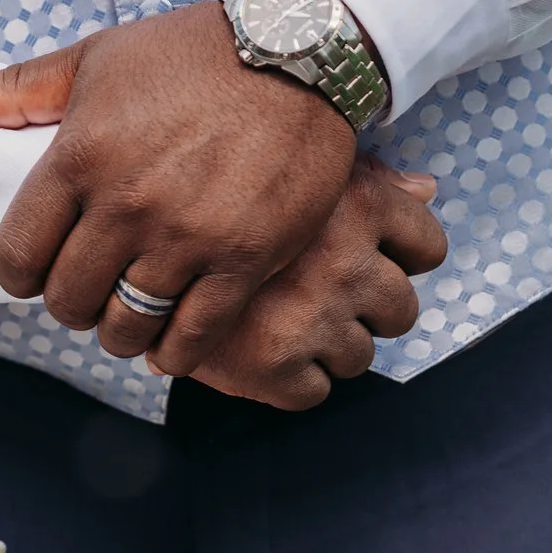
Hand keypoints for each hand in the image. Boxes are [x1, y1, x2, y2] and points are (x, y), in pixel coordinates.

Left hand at [0, 0, 358, 374]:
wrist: (300, 49)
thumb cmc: (191, 52)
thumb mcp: (96, 57)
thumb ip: (19, 89)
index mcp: (79, 158)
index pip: (18, 257)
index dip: (21, 276)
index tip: (38, 272)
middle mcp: (127, 205)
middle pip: (68, 300)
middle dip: (71, 305)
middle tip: (89, 292)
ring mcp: (187, 236)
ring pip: (125, 328)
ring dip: (119, 333)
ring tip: (127, 318)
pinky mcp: (244, 259)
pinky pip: (192, 336)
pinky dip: (173, 353)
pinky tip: (168, 344)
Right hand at [185, 153, 445, 409]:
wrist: (124, 225)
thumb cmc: (213, 184)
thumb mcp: (294, 160)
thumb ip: (365, 176)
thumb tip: (426, 187)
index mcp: (356, 204)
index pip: (428, 248)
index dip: (403, 260)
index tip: (371, 264)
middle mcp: (343, 259)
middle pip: (400, 310)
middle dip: (366, 312)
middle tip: (316, 302)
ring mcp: (313, 313)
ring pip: (360, 355)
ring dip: (326, 349)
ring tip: (280, 327)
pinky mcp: (275, 363)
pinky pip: (314, 392)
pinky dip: (290, 383)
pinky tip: (260, 355)